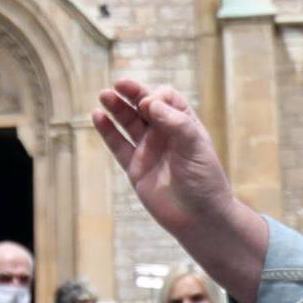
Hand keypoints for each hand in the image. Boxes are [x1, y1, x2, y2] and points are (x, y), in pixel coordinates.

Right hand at [93, 77, 270, 302]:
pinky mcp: (135, 168)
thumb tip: (149, 102)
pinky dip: (108, 131)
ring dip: (117, 108)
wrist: (200, 218)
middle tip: (118, 84)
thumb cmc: (204, 180)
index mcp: (184, 124)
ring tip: (104, 95)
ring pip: (129, 123)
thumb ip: (174, 122)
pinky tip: (98, 116)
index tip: (150, 106)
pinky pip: (118, 145)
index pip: (166, 99)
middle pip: (145, 106)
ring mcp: (149, 150)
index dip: (156, 97)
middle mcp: (165, 134)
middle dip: (132, 94)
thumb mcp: (195, 145)